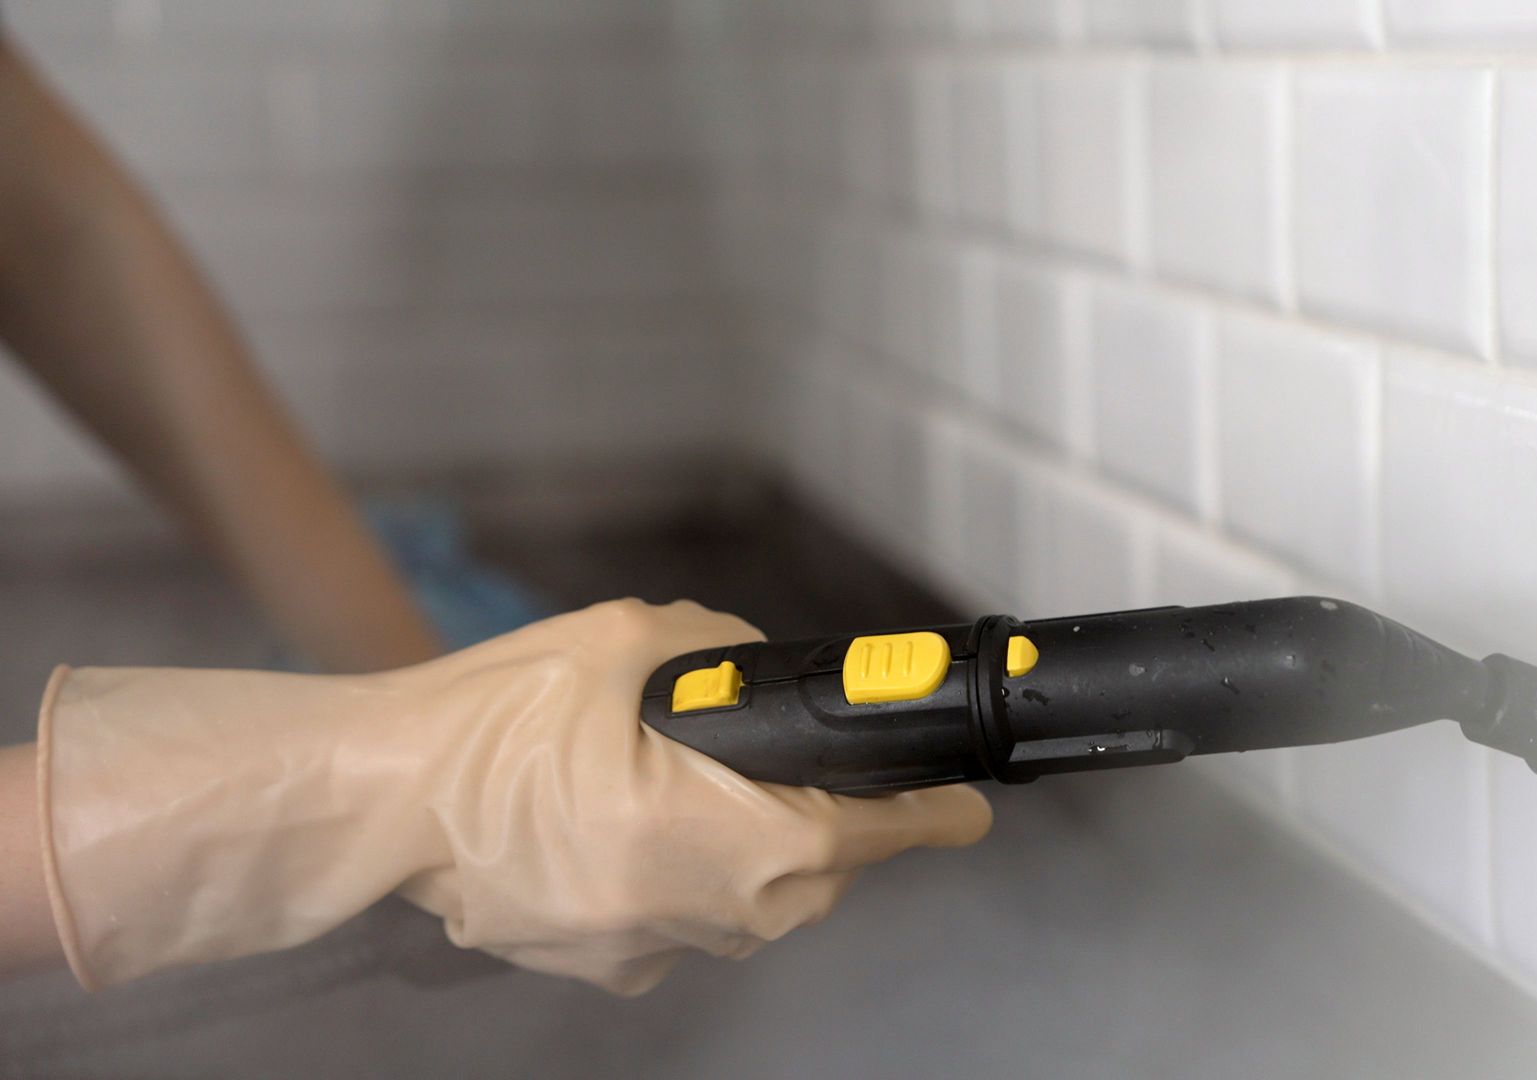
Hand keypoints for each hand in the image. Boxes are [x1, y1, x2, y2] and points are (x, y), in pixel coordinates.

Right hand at [37, 600, 992, 992]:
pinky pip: (683, 921)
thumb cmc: (497, 718)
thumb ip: (729, 660)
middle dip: (828, 822)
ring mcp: (654, 954)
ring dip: (753, 851)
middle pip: (820, 876)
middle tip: (811, 769)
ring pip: (753, 906)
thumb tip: (765, 678)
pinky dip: (681, 876)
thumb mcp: (634, 642)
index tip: (965, 806)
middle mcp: (710, 916)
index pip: (877, 832)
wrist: (375, 800)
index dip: (929, 810)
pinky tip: (631, 825)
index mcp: (733, 841)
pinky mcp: (604, 968)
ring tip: (698, 785)